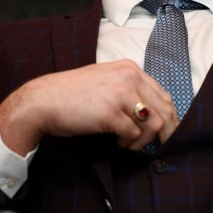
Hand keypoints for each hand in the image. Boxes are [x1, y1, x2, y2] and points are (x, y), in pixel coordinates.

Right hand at [0, 59, 178, 155]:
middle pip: (165, 108)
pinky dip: (128, 143)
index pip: (163, 94)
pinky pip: (134, 134)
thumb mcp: (106, 80)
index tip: (167, 130)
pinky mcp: (110, 113)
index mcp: (129, 68)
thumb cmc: (72, 94)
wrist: (43, 100)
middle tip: (161, 144)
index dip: (169, 116)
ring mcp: (120, 94)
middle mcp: (129, 77)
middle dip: (166, 131)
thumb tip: (152, 111)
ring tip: (128, 142)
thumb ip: (129, 88)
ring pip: (153, 124)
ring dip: (144, 140)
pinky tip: (117, 141)